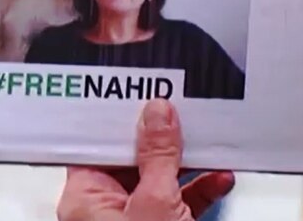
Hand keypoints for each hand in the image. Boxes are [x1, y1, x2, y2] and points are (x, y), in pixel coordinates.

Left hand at [57, 99, 235, 220]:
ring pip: (157, 181)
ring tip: (207, 140)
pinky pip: (175, 204)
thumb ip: (157, 157)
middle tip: (181, 110)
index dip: (119, 118)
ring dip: (185, 163)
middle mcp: (102, 212)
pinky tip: (218, 178)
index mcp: (84, 199)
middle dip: (160, 138)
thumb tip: (156, 114)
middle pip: (129, 160)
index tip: (141, 93)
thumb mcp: (155, 204)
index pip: (96, 144)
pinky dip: (197, 191)